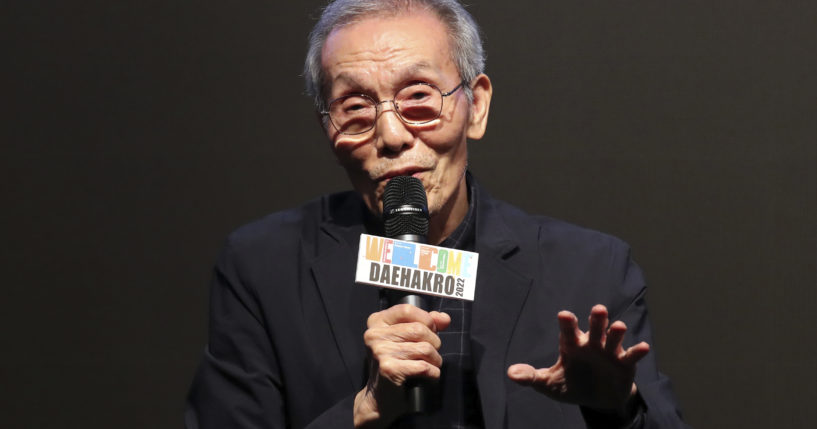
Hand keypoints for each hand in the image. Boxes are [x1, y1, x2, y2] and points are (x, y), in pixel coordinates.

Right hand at [353, 304, 450, 427]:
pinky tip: (427, 376)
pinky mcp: (389, 369)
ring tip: (429, 366)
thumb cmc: (396, 365)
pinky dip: (432, 372)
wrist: (380, 398)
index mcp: (377, 322)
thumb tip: (444, 318)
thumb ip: (425, 324)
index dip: (426, 319)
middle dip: (433, 343)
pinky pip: (424, 366)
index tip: (431, 330)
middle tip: (430, 354)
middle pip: (419, 329)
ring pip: (425, 348)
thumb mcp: (406, 339)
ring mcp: (380, 351)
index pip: (407, 309)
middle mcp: (375, 335)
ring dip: (434, 359)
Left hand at [507, 304, 649, 413]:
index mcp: (572, 344)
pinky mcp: (625, 364)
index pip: (568, 331)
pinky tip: (643, 348)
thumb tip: (511, 374)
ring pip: (613, 337)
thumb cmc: (572, 385)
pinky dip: (637, 351)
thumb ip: (532, 377)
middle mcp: (591, 343)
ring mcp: (609, 352)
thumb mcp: (550, 384)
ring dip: (616, 332)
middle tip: (598, 310)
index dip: (567, 323)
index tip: (564, 315)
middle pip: (594, 327)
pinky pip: (632, 356)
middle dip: (596, 319)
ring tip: (618, 327)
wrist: (598, 400)